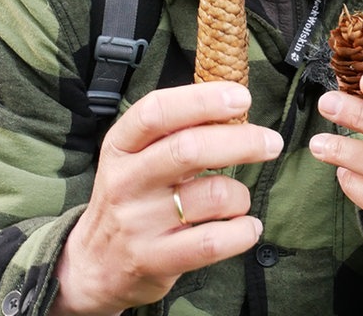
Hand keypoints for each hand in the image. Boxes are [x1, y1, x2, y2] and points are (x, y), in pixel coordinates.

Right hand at [50, 82, 282, 315]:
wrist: (92, 264)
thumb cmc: (129, 197)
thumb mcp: (133, 157)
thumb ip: (171, 132)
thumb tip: (228, 104)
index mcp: (120, 144)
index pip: (157, 110)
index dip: (202, 100)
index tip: (241, 97)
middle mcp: (126, 179)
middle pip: (189, 149)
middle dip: (241, 141)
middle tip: (270, 141)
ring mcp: (138, 222)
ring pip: (211, 196)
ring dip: (240, 194)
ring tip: (239, 198)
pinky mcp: (154, 259)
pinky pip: (213, 242)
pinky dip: (242, 232)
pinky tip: (247, 227)